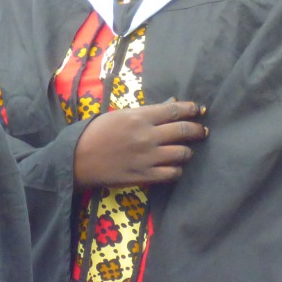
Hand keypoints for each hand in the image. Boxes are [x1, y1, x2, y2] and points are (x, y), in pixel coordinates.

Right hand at [73, 100, 206, 188]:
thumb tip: (172, 105)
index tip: (199, 110)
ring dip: (187, 151)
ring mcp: (148, 158)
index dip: (192, 109)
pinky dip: (177, 169)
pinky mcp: (145, 176)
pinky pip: (172, 173)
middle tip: (202, 131)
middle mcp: (147, 136)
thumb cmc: (97, 132)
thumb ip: (147, 111)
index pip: (175, 110)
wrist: (78, 159)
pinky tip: (174, 167)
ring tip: (186, 150)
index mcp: (140, 117)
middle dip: (198, 130)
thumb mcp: (121, 115)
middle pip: (184, 130)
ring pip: (182, 153)